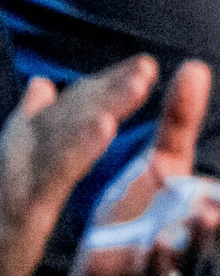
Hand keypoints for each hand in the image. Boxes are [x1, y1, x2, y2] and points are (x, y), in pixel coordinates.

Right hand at [0, 54, 159, 275]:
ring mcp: (16, 180)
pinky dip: (78, 148)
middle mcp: (16, 153)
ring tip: (138, 85)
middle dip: (107, 90)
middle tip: (147, 66)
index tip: (144, 67)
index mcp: (21, 145)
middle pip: (66, 115)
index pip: (69, 110)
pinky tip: (105, 127)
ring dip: (99, 107)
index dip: (104, 86)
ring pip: (61, 135)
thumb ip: (29, 123)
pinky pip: (53, 174)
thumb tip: (41, 84)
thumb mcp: (16, 166)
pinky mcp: (19, 209)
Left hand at [71, 61, 219, 275]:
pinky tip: (161, 244)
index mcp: (206, 202)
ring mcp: (171, 253)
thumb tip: (197, 64)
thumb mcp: (163, 160)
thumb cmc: (144, 211)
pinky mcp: (139, 271)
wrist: (105, 266)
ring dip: (203, 236)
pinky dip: (160, 257)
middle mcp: (196, 230)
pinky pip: (153, 267)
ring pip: (193, 247)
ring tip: (209, 219)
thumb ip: (181, 119)